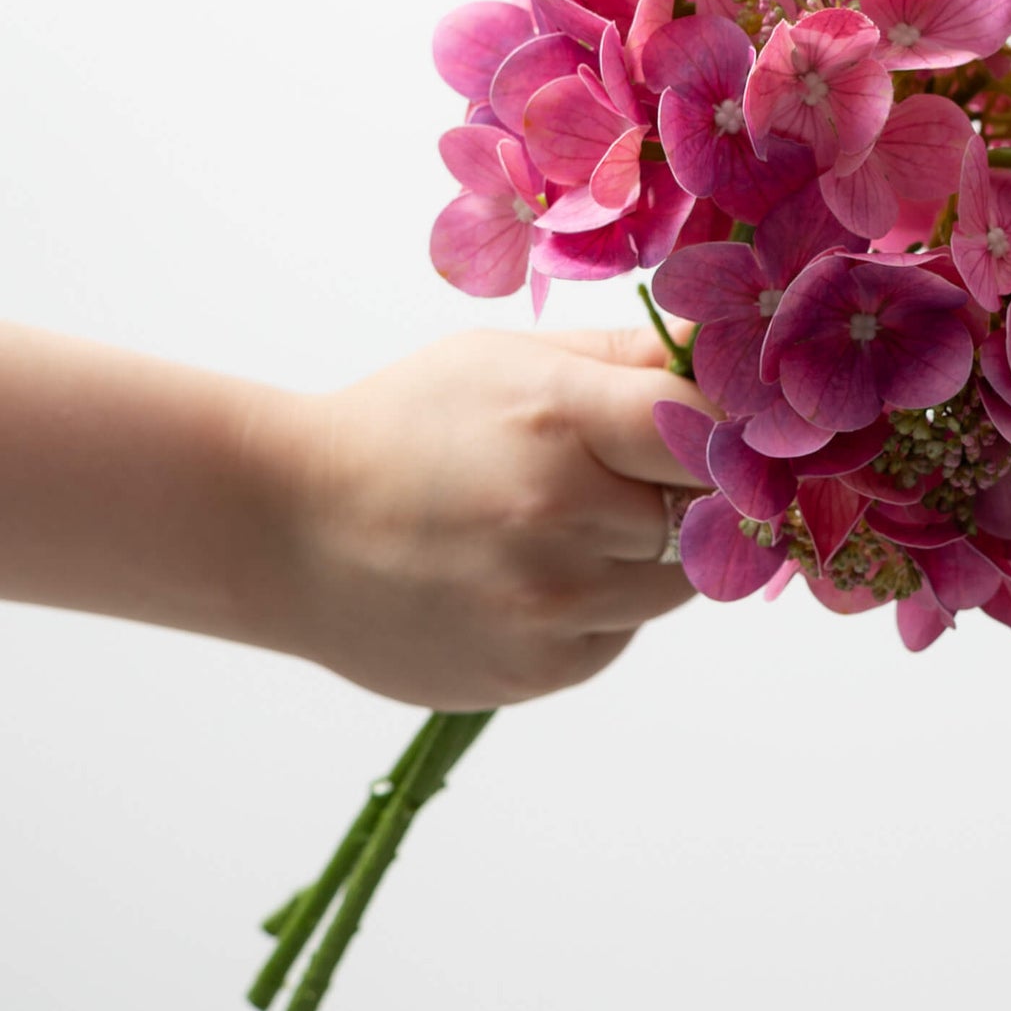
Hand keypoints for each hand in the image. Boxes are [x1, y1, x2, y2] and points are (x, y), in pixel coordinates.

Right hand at [278, 326, 714, 709]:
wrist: (285, 529)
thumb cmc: (405, 426)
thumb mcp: (507, 363)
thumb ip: (627, 357)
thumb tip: (726, 343)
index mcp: (558, 419)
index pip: (705, 425)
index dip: (721, 426)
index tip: (716, 426)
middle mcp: (562, 516)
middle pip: (703, 508)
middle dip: (680, 490)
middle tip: (618, 474)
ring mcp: (551, 603)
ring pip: (675, 579)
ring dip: (646, 552)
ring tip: (559, 524)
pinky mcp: (540, 667)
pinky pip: (622, 631)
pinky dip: (600, 605)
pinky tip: (529, 575)